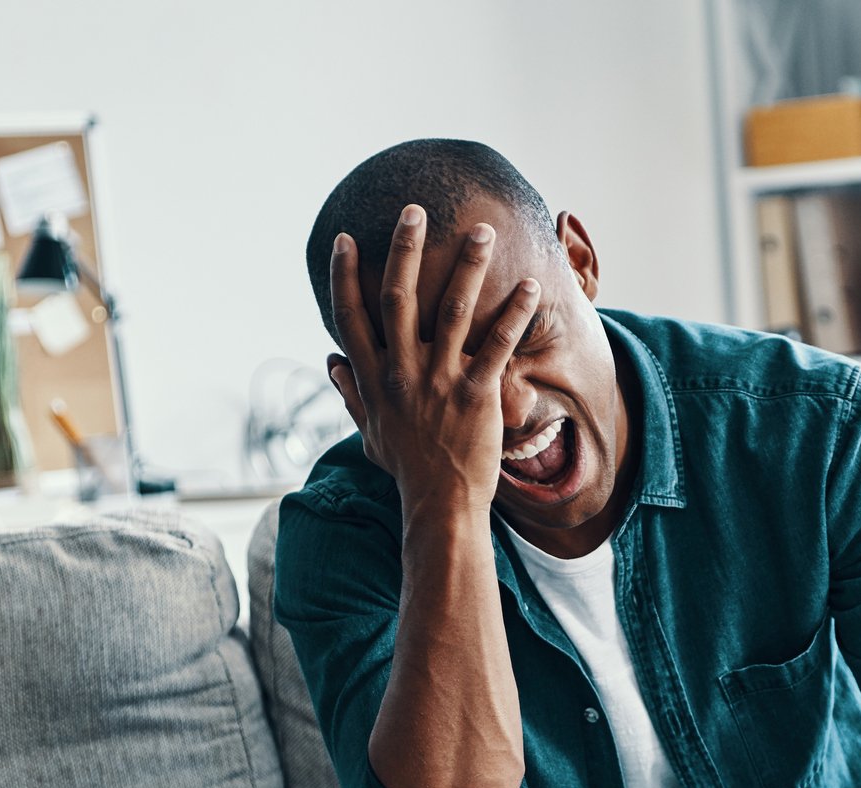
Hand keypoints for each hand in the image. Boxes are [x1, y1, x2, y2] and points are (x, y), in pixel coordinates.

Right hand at [324, 205, 539, 513]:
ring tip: (483, 231)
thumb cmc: (407, 470)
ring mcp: (438, 380)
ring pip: (452, 309)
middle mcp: (402, 371)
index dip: (345, 276)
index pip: (351, 316)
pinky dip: (514, 313)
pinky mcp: (476, 393)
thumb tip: (329, 360)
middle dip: (404, 249)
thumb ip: (350, 393)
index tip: (345, 240)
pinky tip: (531, 286)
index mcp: (373, 378)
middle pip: (398, 297)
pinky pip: (497, 344)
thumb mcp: (370, 432)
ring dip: (468, 266)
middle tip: (414, 210)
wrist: (441, 505)